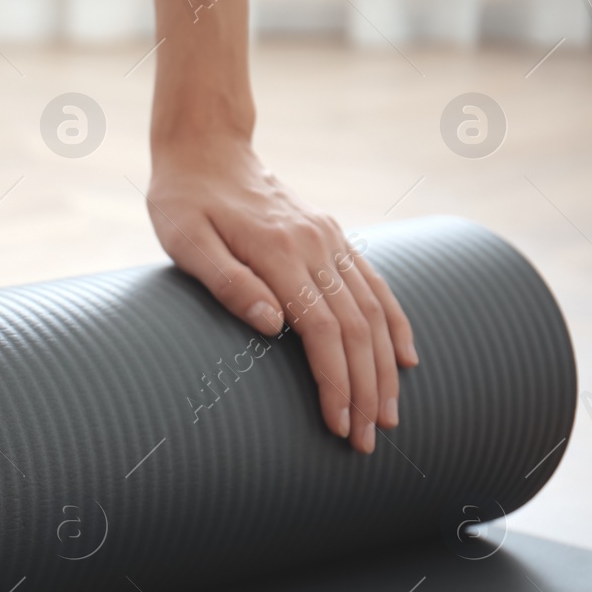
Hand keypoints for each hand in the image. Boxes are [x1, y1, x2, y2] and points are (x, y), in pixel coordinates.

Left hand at [145, 144, 417, 451]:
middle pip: (356, 328)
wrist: (206, 149)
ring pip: (373, 310)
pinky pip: (375, 283)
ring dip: (386, 367)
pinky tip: (407, 357)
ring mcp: (330, 239)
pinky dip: (395, 322)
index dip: (335, 381)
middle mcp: (315, 245)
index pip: (321, 330)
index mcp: (278, 251)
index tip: (340, 426)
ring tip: (390, 415)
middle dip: (366, 389)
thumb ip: (227, 282)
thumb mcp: (184, 241)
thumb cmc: (184, 202)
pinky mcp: (333, 236)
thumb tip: (272, 325)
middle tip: (368, 442)